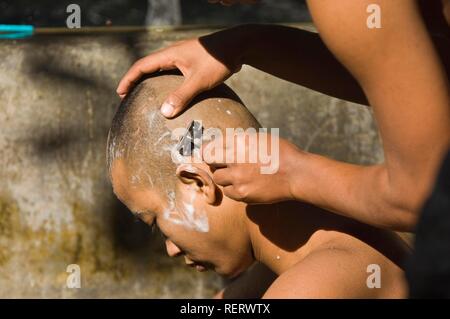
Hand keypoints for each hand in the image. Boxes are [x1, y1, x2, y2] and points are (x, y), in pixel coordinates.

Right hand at [116, 29, 243, 117]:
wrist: (239, 46)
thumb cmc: (218, 60)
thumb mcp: (199, 80)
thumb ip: (182, 95)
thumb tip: (163, 113)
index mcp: (170, 54)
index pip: (141, 65)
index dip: (129, 78)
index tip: (120, 92)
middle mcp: (173, 54)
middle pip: (148, 66)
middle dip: (136, 80)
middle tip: (127, 96)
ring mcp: (183, 57)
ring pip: (161, 69)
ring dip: (150, 81)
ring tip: (145, 96)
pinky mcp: (193, 62)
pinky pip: (173, 73)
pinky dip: (166, 82)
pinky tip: (171, 95)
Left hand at [202, 131, 301, 203]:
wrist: (296, 174)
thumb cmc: (281, 153)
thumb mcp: (259, 138)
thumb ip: (239, 141)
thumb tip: (220, 146)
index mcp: (239, 140)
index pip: (211, 144)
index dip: (210, 149)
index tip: (211, 152)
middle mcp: (235, 157)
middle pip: (209, 159)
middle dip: (214, 161)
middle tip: (221, 164)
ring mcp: (237, 177)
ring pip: (218, 177)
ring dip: (225, 176)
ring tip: (239, 175)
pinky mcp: (242, 193)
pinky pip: (228, 191)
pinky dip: (234, 189)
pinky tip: (247, 185)